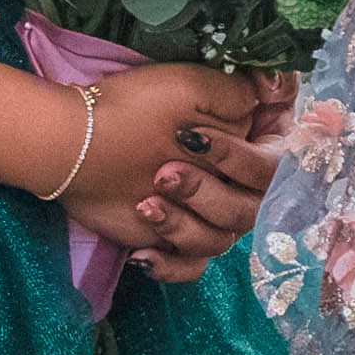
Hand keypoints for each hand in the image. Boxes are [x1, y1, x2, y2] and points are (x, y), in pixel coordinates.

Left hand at [67, 62, 290, 274]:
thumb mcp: (193, 87)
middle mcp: (237, 183)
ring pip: (221, 240)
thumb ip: (247, 90)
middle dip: (207, 194)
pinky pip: (192, 267)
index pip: (275, 166)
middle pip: (250, 209)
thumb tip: (277, 89)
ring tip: (146, 205)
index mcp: (250, 145)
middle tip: (164, 174)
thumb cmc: (136, 107)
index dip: (244, 161)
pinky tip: (142, 255)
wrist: (78, 140)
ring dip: (184, 225)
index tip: (200, 143)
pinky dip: (170, 265)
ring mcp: (208, 213)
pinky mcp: (178, 238)